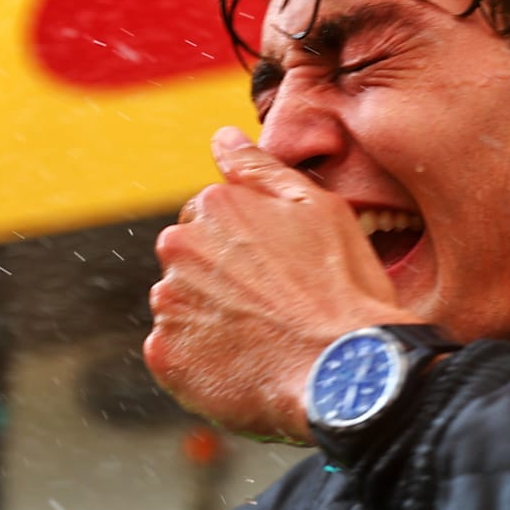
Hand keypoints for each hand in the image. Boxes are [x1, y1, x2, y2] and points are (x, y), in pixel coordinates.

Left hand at [144, 128, 417, 441]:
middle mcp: (179, 250)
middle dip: (222, 281)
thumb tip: (222, 137)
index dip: (248, 248)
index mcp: (214, 207)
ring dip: (212, 321)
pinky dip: (202, 362)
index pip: (210, 220)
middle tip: (274, 310)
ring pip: (182, 308)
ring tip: (264, 342)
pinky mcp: (165, 357)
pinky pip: (176, 355)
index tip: (279, 274)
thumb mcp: (318, 210)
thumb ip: (260, 170)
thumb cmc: (343, 289)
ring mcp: (168, 304)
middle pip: (191, 263)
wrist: (344, 373)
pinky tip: (246, 368)